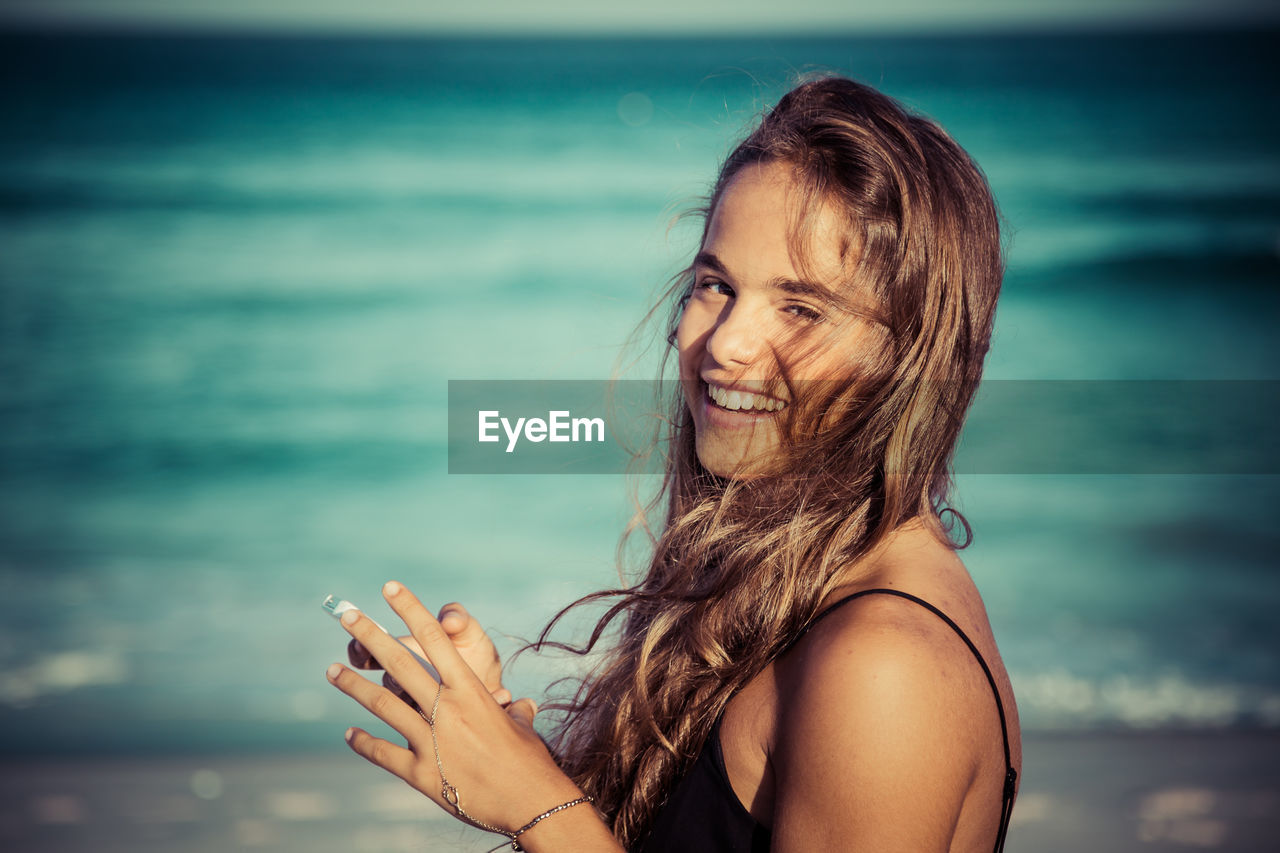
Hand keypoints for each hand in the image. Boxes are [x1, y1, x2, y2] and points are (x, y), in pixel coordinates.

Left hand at [326, 581, 589, 843]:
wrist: (531, 803)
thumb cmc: (531, 761)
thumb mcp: (522, 727)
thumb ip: (514, 712)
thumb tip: (521, 705)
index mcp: (471, 689)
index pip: (435, 637)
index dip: (410, 609)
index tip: (389, 588)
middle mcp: (447, 709)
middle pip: (401, 663)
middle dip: (370, 636)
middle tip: (346, 616)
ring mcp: (431, 741)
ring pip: (383, 705)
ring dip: (354, 687)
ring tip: (331, 671)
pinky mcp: (420, 774)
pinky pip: (383, 753)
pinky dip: (363, 743)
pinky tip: (349, 734)